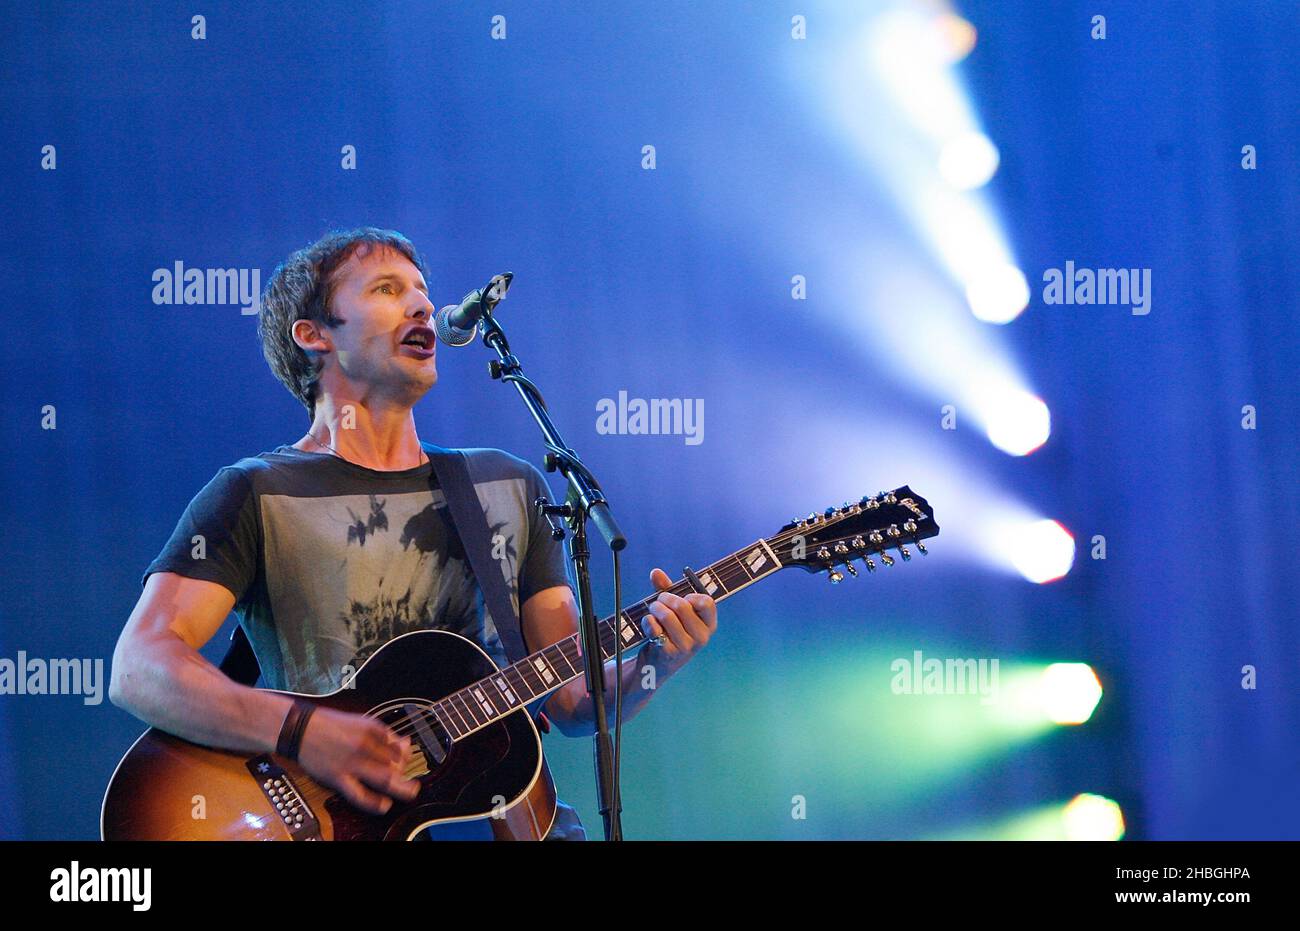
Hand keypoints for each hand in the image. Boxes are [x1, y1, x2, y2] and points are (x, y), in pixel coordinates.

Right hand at [295, 705, 420, 814]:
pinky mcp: (338, 778)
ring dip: (401, 787)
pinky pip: (360, 795)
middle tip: (405, 775)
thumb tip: (405, 744)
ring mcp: (352, 763)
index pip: (399, 746)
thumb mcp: (361, 722)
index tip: (405, 759)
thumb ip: (384, 734)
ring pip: (384, 779)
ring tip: (410, 792)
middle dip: (404, 771)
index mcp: (372, 728)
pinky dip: (375, 803)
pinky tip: (385, 805)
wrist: (301, 729)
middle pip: (396, 763)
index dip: (406, 755)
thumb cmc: (330, 725)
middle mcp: (364, 745)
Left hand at [640, 567, 718, 674]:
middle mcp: (702, 637)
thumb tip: (655, 572)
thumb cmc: (670, 630)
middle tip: (659, 601)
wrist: (657, 663)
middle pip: (681, 606)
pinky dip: (648, 622)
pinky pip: (654, 628)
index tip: (683, 599)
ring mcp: (686, 646)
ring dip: (655, 608)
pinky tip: (649, 625)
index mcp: (709, 625)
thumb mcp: (674, 611)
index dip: (691, 596)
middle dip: (664, 598)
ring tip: (653, 611)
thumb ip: (667, 589)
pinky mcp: (669, 653)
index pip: (707, 602)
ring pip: (667, 615)